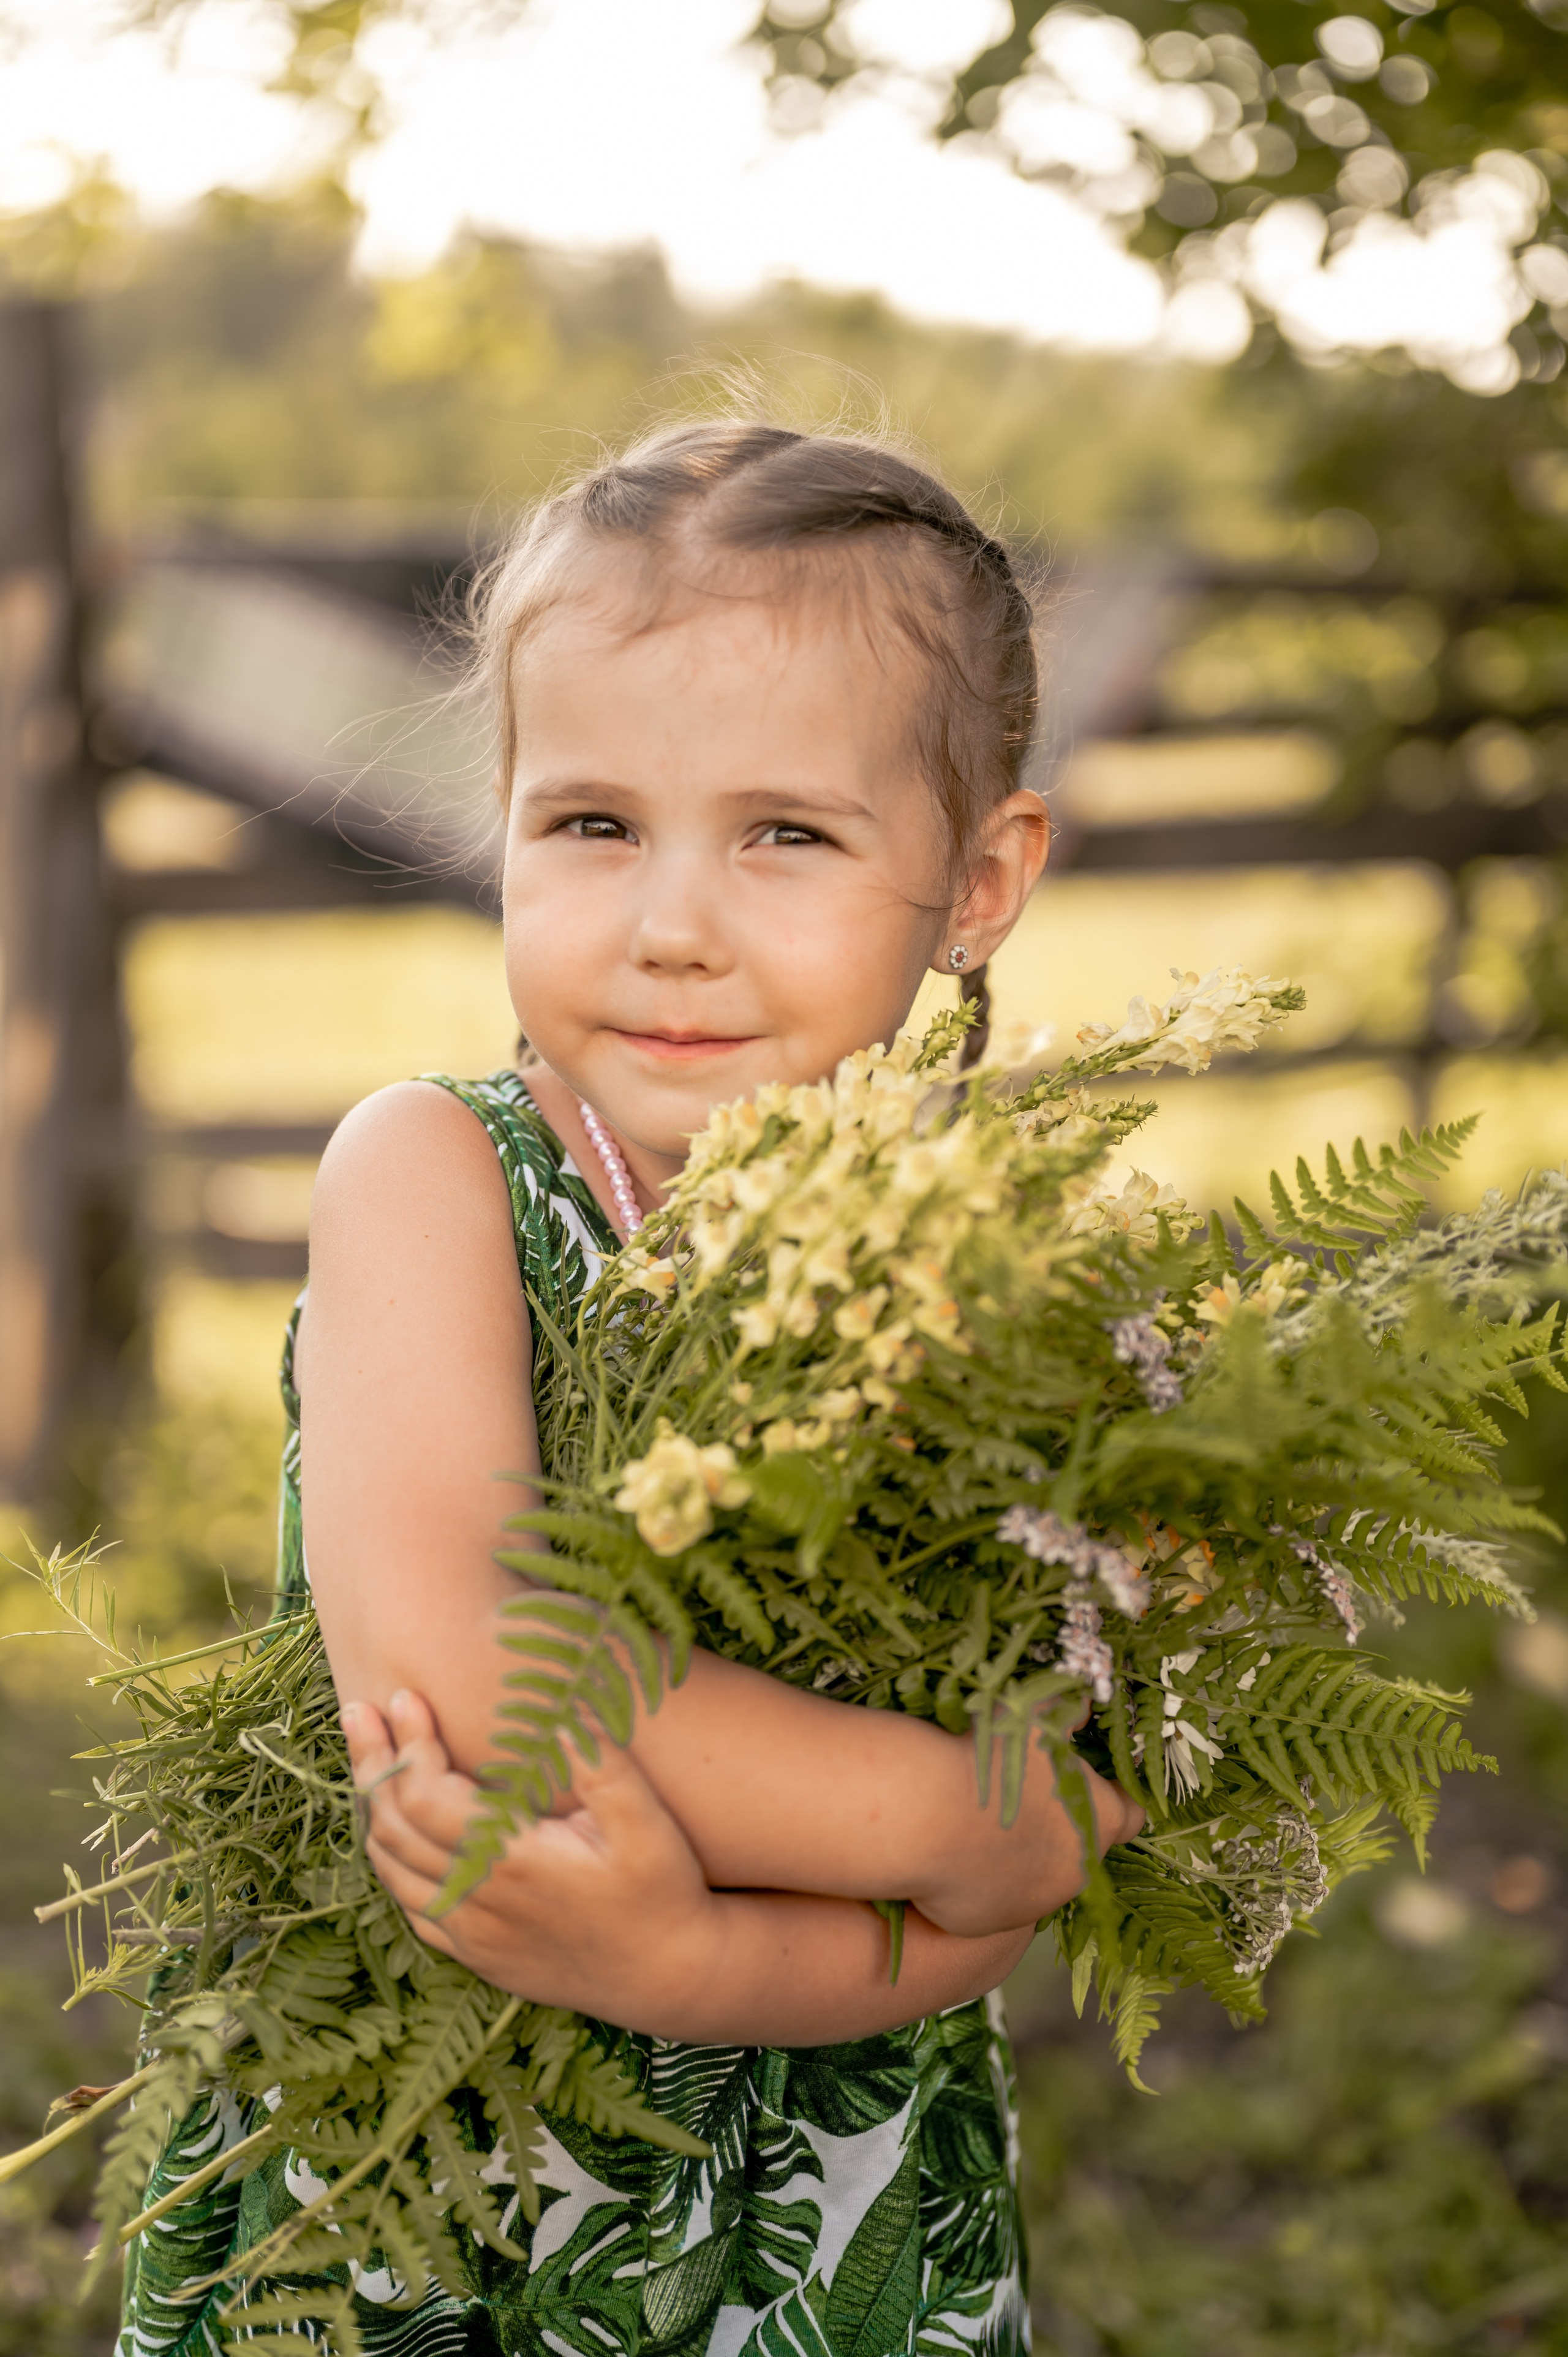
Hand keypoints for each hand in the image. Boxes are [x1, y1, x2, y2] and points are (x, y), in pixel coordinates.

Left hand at [341, 1690, 720, 2021]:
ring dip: (373, 1810)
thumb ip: (599, 1761)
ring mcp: (472, 1935)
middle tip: (361, 1712)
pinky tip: (396, 1833)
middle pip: (391, 1827)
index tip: (406, 1696)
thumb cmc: (662, 1891)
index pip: (424, 1794)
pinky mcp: (478, 1956)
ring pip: (391, 1869)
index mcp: (510, 1860)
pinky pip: (411, 1907)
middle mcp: (478, 1901)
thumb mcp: (645, 1820)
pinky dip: (391, 1863)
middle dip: (371, 1763)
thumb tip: (555, 1709)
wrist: (670, 1977)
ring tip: (371, 1759)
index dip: (408, 1742)